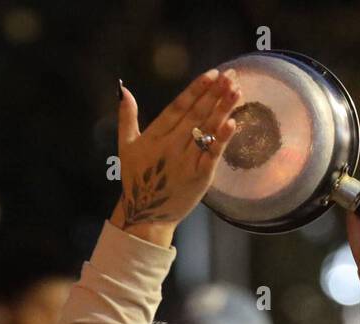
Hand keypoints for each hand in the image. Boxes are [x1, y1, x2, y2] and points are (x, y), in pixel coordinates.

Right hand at [110, 69, 241, 246]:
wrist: (146, 215)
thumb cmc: (137, 178)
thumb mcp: (126, 146)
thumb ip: (126, 117)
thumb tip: (122, 90)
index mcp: (155, 135)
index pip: (178, 106)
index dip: (196, 89)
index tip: (212, 74)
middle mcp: (171, 145)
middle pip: (196, 114)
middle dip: (214, 94)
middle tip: (231, 76)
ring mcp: (186, 161)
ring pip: (207, 130)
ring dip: (223, 109)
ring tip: (237, 91)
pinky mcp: (199, 177)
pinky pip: (212, 155)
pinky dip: (222, 139)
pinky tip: (233, 122)